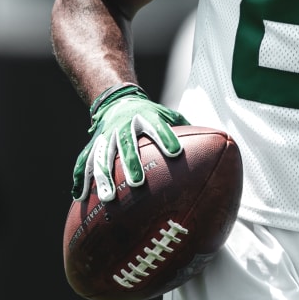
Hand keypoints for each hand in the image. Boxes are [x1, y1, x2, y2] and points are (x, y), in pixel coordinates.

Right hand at [72, 83, 186, 202]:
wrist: (117, 101)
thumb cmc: (149, 115)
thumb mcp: (166, 114)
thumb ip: (186, 127)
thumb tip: (218, 141)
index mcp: (145, 118)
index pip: (157, 127)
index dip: (166, 138)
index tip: (175, 153)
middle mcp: (123, 127)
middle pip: (126, 145)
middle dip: (131, 164)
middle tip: (137, 183)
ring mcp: (106, 136)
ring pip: (102, 157)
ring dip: (103, 177)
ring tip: (107, 198)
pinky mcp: (93, 145)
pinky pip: (84, 162)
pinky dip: (81, 178)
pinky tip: (79, 197)